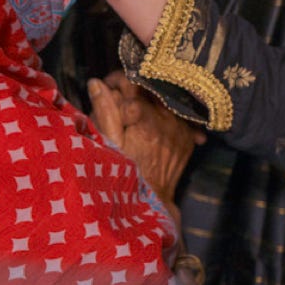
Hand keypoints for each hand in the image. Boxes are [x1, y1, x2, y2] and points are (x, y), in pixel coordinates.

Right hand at [88, 71, 204, 215]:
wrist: (149, 204)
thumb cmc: (122, 174)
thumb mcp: (108, 143)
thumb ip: (104, 111)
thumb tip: (97, 83)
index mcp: (145, 118)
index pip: (132, 82)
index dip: (116, 79)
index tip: (106, 85)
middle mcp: (167, 120)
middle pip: (151, 88)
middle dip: (134, 87)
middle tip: (119, 95)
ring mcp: (180, 129)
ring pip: (166, 100)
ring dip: (151, 99)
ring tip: (135, 110)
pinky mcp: (187, 139)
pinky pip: (180, 116)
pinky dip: (169, 113)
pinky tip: (156, 117)